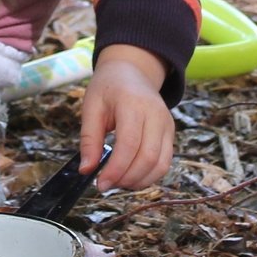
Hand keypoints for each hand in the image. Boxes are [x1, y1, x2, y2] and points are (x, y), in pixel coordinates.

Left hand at [80, 44, 174, 189]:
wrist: (132, 71)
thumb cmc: (108, 88)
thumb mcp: (91, 107)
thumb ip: (89, 139)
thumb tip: (86, 170)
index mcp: (133, 104)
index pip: (130, 144)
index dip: (116, 169)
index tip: (100, 184)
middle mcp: (155, 115)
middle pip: (148, 157)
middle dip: (126, 178)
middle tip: (106, 185)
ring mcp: (166, 124)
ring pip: (160, 164)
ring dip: (139, 181)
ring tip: (118, 183)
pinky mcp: (170, 133)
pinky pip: (165, 162)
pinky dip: (149, 175)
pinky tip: (131, 177)